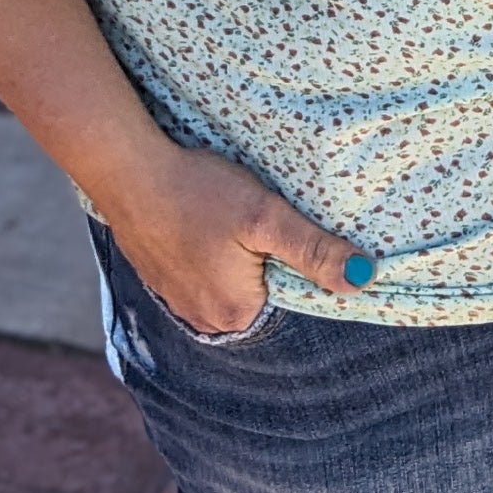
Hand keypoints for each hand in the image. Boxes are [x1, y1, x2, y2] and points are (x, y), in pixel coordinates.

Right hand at [102, 138, 373, 334]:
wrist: (130, 172)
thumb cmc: (198, 191)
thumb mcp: (264, 216)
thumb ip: (314, 250)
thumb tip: (363, 279)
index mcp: (237, 313)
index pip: (289, 295)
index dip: (293, 260)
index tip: (285, 229)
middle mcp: (206, 320)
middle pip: (258, 291)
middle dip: (263, 260)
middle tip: (254, 219)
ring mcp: (178, 302)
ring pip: (228, 282)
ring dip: (234, 258)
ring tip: (228, 221)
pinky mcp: (161, 281)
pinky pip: (200, 275)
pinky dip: (207, 254)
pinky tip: (204, 226)